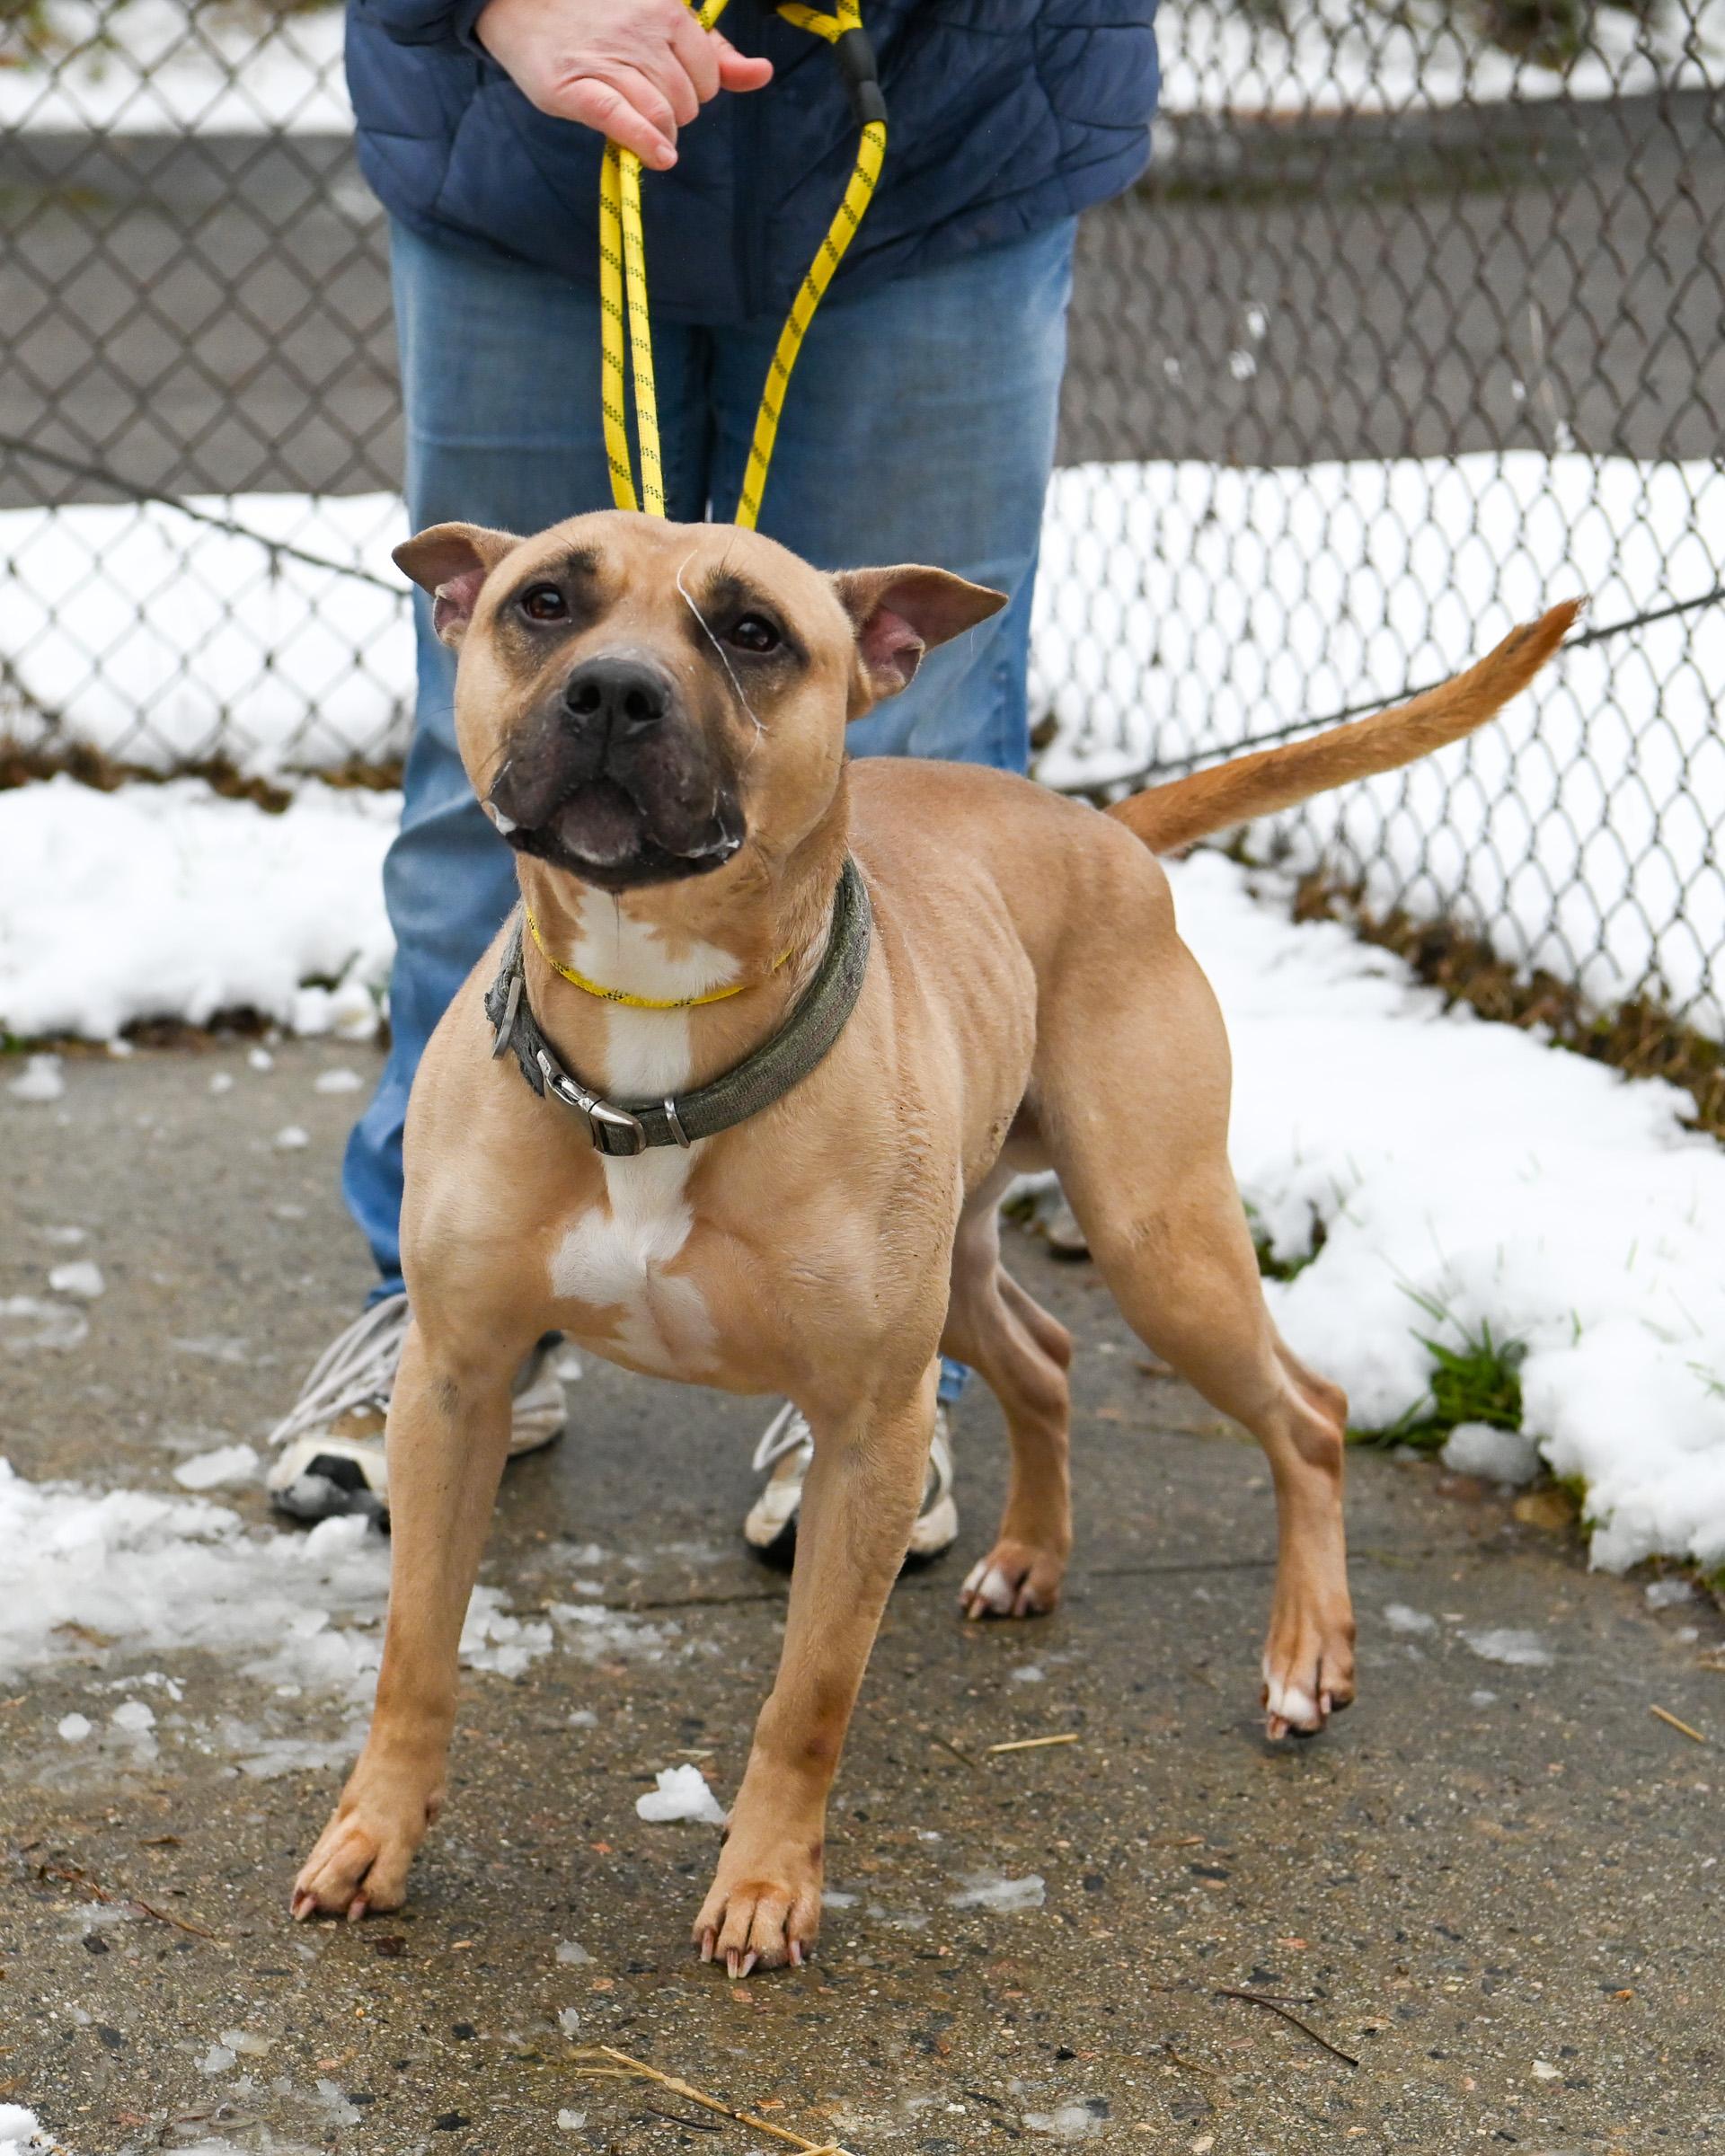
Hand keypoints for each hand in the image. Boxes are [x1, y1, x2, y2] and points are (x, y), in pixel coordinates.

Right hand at [474, 0, 772, 169]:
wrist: (522, 4)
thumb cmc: (598, 18)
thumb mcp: (661, 22)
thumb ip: (713, 52)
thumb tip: (762, 74)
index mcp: (668, 10)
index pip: (708, 77)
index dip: (694, 91)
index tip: (668, 85)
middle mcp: (643, 31)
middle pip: (689, 102)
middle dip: (675, 113)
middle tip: (643, 99)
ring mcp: (611, 59)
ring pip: (664, 116)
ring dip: (658, 132)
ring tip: (636, 121)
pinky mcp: (580, 88)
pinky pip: (625, 120)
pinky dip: (646, 144)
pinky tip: (659, 157)